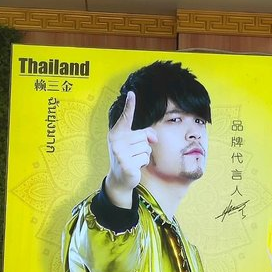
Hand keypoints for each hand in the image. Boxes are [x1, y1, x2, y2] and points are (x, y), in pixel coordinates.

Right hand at [105, 91, 157, 208]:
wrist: (119, 178)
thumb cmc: (128, 156)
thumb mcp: (134, 143)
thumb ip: (146, 135)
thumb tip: (155, 139)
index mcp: (116, 133)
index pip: (125, 117)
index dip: (130, 105)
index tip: (132, 93)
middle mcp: (116, 141)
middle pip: (143, 136)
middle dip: (143, 145)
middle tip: (132, 153)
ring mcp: (120, 153)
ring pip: (146, 147)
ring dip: (144, 155)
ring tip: (133, 160)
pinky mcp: (126, 164)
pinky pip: (145, 158)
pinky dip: (143, 163)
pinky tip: (134, 167)